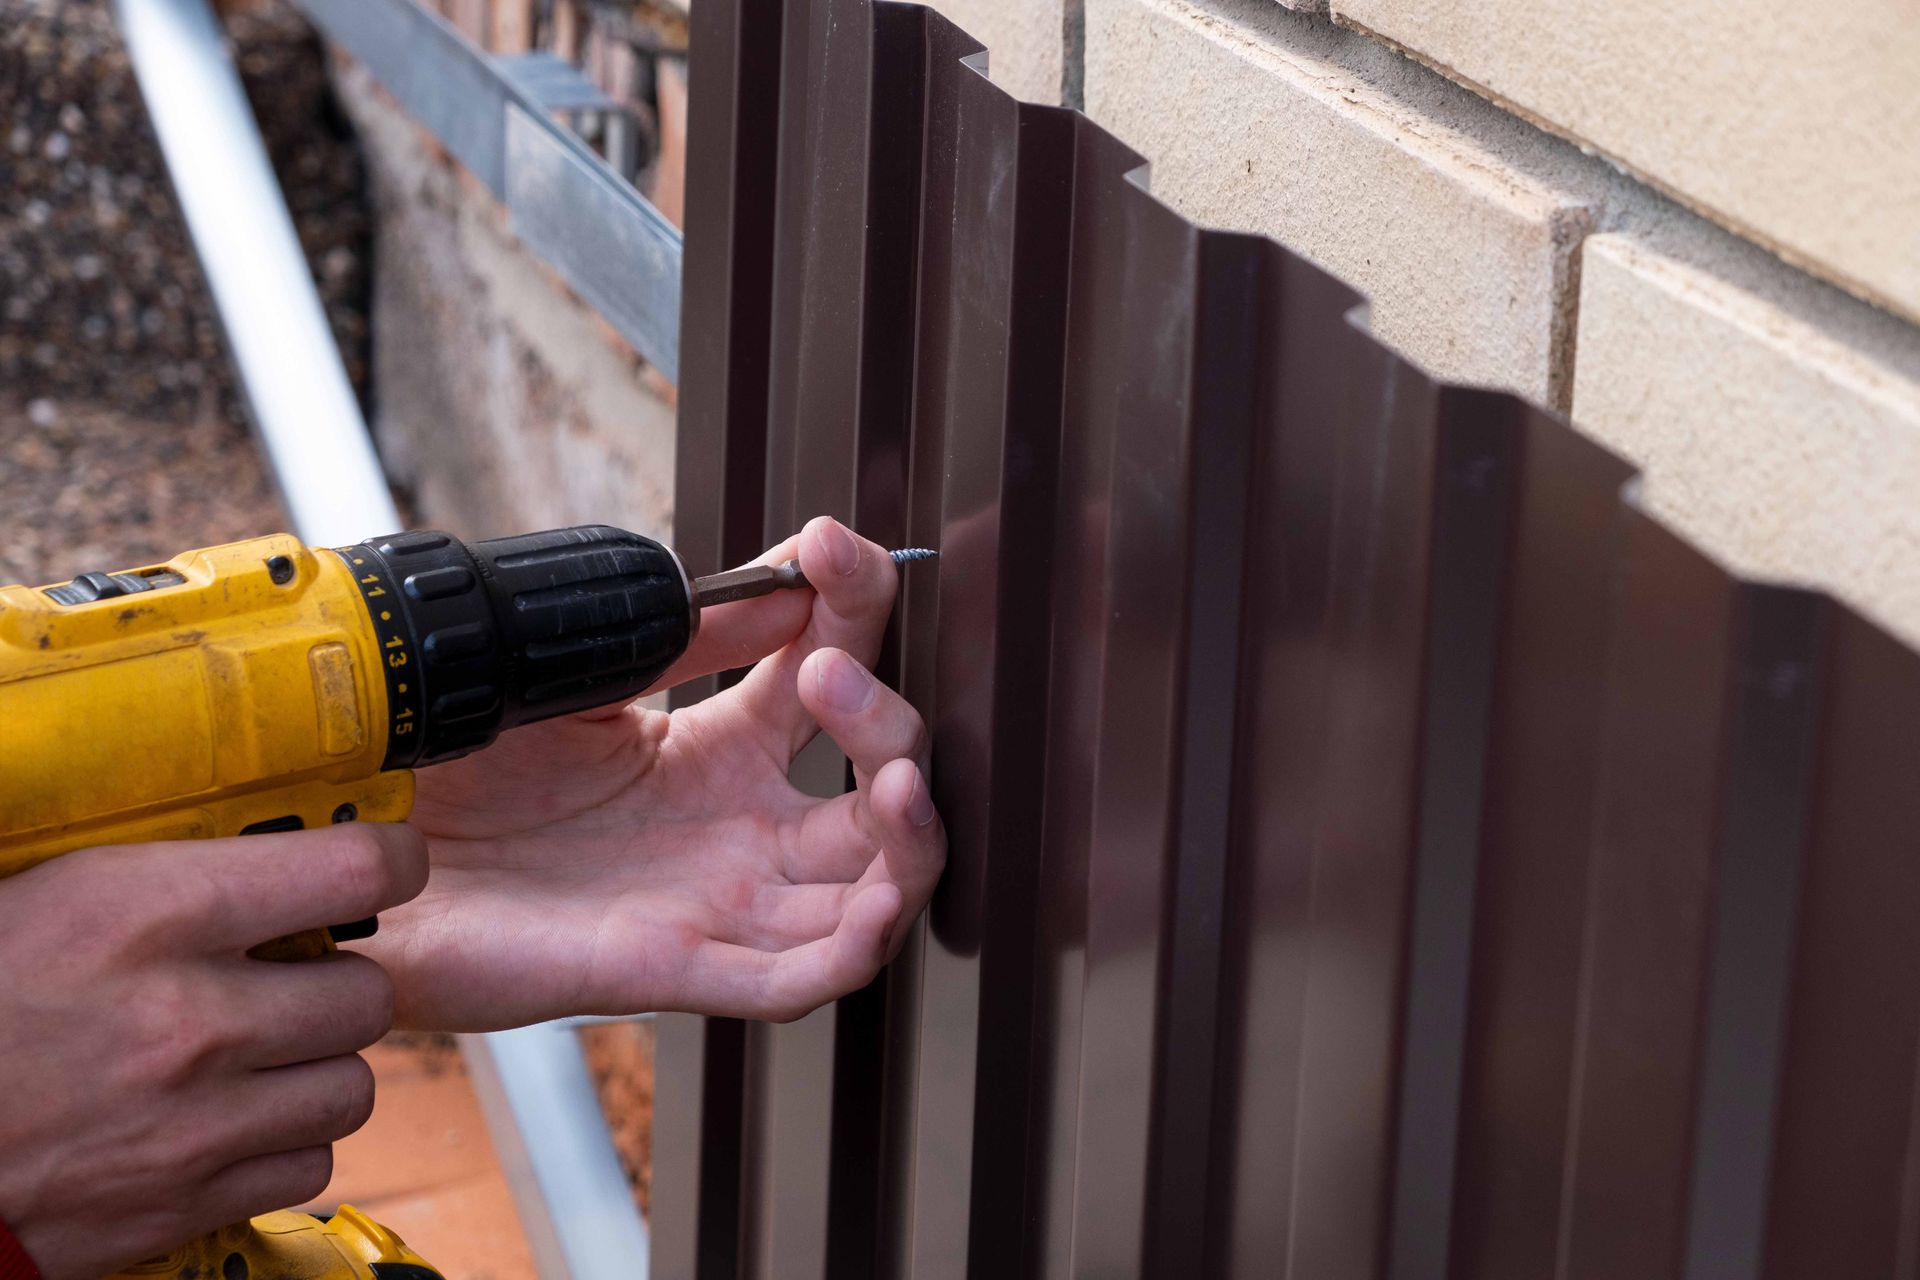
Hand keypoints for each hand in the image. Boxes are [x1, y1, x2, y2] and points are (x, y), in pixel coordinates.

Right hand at [0, 825, 426, 1278]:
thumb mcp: (57, 894)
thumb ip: (176, 871)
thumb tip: (275, 835)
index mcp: (153, 914)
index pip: (355, 869)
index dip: (390, 863)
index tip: (385, 866)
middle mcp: (192, 1017)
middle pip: (370, 993)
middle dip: (342, 983)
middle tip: (293, 979)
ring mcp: (195, 1121)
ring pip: (351, 1084)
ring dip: (319, 1068)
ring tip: (262, 1054)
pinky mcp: (185, 1201)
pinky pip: (307, 1163)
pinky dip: (283, 1144)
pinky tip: (232, 1120)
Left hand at [364, 518, 945, 1029]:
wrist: (345, 859)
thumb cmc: (446, 772)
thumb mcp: (572, 681)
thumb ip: (678, 637)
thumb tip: (785, 577)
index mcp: (709, 749)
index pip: (823, 673)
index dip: (851, 609)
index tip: (834, 550)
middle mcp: (732, 825)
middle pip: (874, 783)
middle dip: (886, 721)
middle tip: (831, 669)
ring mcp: (713, 899)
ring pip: (867, 883)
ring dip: (905, 833)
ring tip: (891, 780)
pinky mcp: (675, 967)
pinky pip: (799, 978)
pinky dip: (858, 944)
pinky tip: (874, 896)